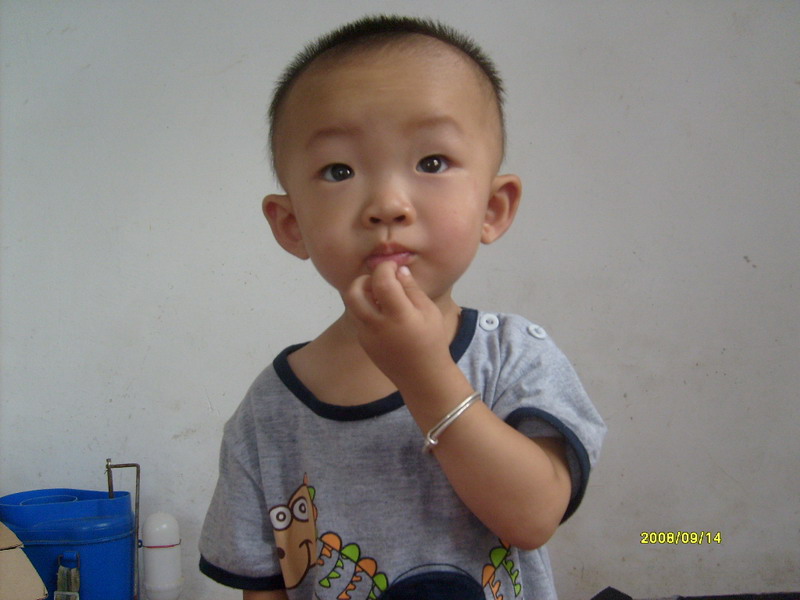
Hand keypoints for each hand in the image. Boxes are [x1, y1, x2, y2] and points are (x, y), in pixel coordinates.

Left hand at [343, 262, 455, 391]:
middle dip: (364, 278)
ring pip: (352, 304)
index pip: (382, 281)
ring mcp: (366, 334)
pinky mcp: (362, 342)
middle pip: (354, 291)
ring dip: (362, 293)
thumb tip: (398, 270)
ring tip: (380, 296)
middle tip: (380, 280)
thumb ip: (412, 289)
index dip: (385, 267)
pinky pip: (358, 317)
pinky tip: (383, 314)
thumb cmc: (431, 341)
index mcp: (399, 315)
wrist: (421, 376)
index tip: (393, 266)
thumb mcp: (429, 312)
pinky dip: (366, 309)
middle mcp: (377, 324)